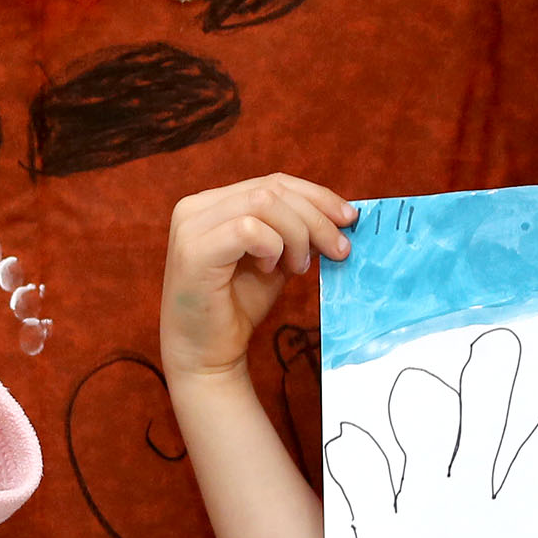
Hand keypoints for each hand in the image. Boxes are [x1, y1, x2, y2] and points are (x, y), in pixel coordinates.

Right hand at [161, 176, 355, 383]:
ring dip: (296, 235)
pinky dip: (272, 247)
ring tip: (300, 267)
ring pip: (263, 203)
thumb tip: (339, 214)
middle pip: (271, 189)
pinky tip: (270, 270)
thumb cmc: (238, 306)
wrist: (206, 354)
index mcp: (213, 204)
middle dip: (315, 218)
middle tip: (339, 250)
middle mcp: (195, 207)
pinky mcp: (193, 251)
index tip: (348, 219)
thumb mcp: (276, 258)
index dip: (316, 196)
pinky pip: (247, 229)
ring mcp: (190, 227)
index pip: (272, 182)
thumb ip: (295, 232)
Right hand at [322, 326, 537, 537]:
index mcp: (519, 524)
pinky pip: (364, 491)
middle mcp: (471, 503)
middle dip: (489, 391)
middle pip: (483, 431)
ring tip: (421, 391)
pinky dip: (359, 467)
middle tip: (500, 347)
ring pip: (424, 445)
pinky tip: (354, 442)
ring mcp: (422, 514)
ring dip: (421, 420)